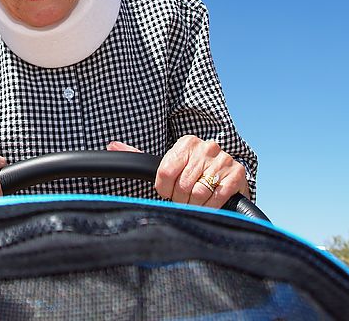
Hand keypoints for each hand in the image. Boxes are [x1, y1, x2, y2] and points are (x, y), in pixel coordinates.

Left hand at [107, 136, 249, 208]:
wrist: (227, 176)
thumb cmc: (191, 173)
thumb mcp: (168, 163)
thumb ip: (138, 156)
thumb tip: (111, 145)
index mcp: (186, 143)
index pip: (164, 173)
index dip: (164, 189)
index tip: (168, 192)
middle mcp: (205, 147)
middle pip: (181, 186)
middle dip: (180, 199)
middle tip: (184, 199)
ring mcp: (222, 160)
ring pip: (198, 194)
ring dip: (195, 205)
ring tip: (197, 202)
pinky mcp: (237, 174)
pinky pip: (217, 198)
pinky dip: (211, 206)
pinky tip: (211, 203)